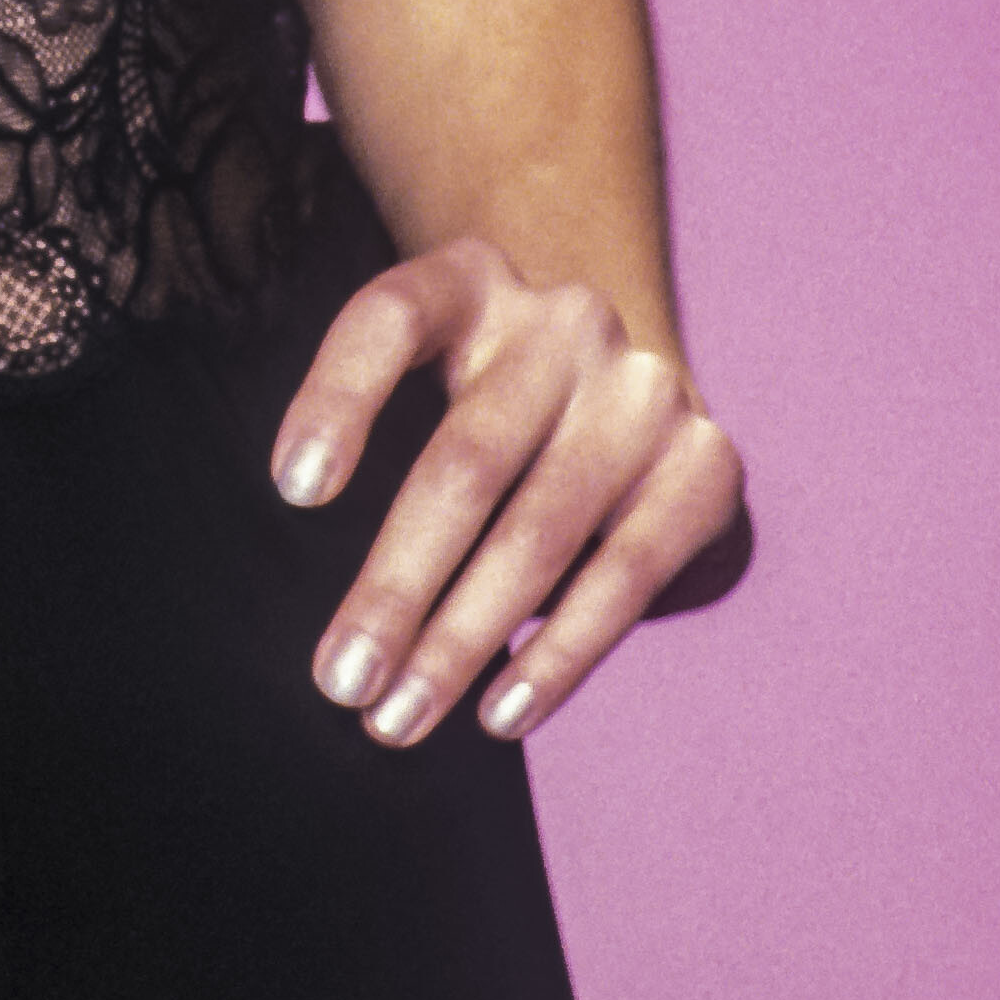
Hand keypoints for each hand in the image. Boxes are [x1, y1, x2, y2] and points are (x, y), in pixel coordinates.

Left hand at [273, 237, 747, 749]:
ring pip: (539, 531)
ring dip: (463, 642)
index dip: (337, 398)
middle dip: (396, 586)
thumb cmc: (494, 405)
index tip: (292, 491)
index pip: (389, 318)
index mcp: (473, 281)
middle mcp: (564, 321)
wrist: (634, 393)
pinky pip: (624, 573)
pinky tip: (501, 710)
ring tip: (400, 718)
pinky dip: (557, 653)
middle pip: (465, 460)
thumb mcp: (434, 382)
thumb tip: (348, 628)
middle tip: (340, 680)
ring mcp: (643, 390)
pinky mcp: (706, 464)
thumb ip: (386, 456)